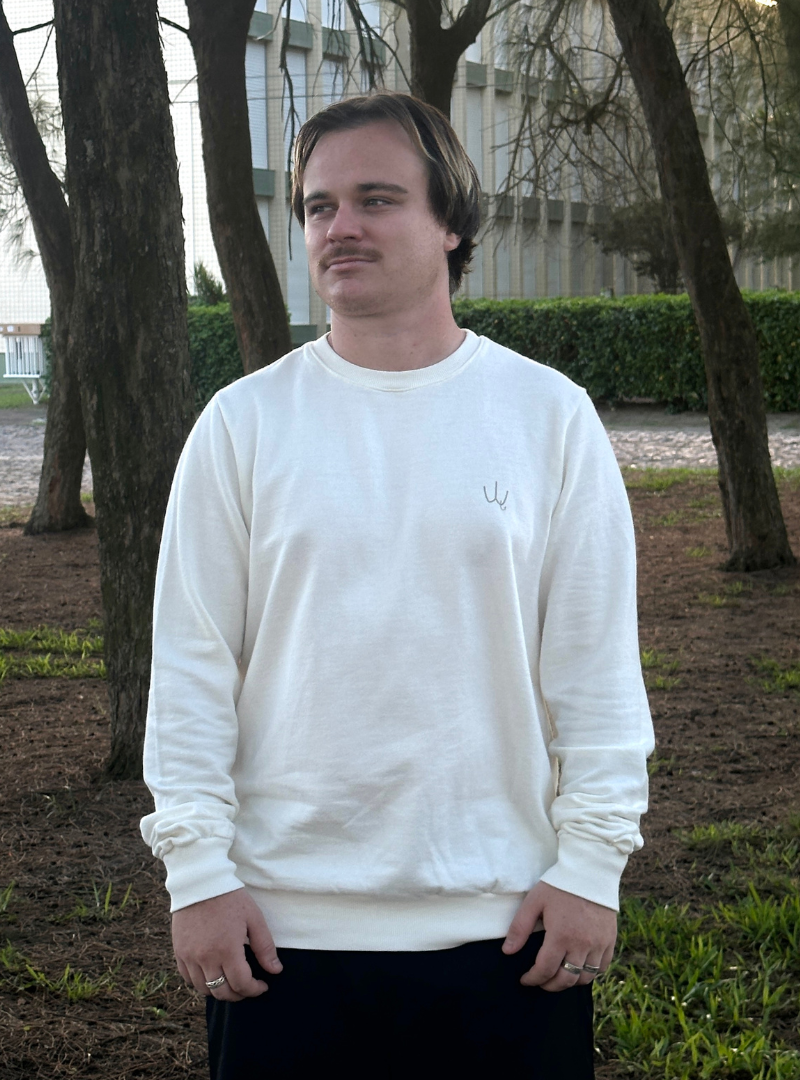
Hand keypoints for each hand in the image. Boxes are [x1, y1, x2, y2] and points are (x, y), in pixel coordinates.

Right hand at [172, 887, 282, 1001]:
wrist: (200, 882)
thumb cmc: (230, 898)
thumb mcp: (253, 918)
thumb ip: (264, 947)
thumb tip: (275, 970)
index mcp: (227, 950)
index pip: (241, 984)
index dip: (255, 990)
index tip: (262, 986)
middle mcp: (206, 958)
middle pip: (222, 992)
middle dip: (239, 994)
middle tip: (248, 987)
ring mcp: (189, 956)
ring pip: (204, 990)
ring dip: (219, 991)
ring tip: (231, 982)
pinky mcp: (179, 952)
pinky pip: (188, 979)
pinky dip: (201, 983)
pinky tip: (212, 975)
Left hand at [502, 881, 615, 991]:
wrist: (590, 870)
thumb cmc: (559, 885)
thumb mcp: (534, 901)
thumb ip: (519, 927)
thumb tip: (508, 951)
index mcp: (561, 935)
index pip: (545, 970)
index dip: (533, 979)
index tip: (525, 979)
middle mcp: (582, 944)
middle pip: (566, 979)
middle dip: (550, 985)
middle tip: (540, 981)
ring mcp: (599, 944)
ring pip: (585, 977)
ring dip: (570, 981)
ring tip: (559, 975)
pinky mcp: (610, 940)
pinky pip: (602, 967)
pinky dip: (590, 973)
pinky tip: (579, 967)